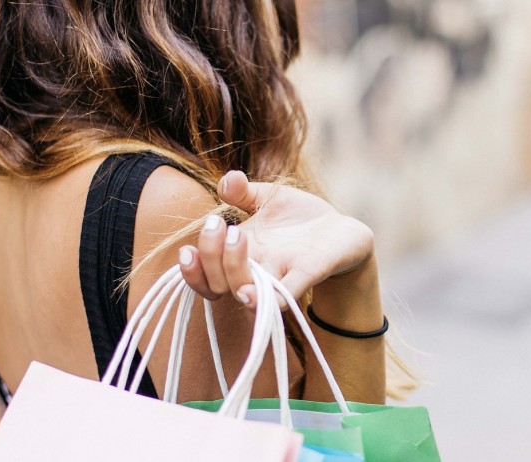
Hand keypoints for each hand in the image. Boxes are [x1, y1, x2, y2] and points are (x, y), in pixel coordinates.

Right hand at [177, 171, 375, 307]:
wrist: (342, 231)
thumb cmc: (300, 219)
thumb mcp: (270, 198)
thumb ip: (243, 191)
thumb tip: (227, 180)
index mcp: (240, 253)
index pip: (204, 274)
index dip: (190, 270)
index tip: (187, 250)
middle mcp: (256, 270)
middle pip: (217, 282)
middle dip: (211, 255)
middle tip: (222, 225)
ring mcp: (280, 275)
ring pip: (244, 290)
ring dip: (232, 268)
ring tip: (237, 236)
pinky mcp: (307, 275)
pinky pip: (283, 296)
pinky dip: (266, 299)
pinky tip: (250, 294)